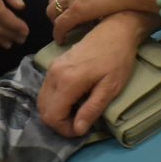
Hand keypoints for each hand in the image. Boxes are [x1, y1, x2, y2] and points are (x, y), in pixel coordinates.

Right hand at [37, 16, 146, 136]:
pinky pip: (47, 90)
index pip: (53, 116)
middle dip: (59, 123)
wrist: (115, 31)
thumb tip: (78, 130)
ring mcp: (52, 68)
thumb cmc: (118, 59)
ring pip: (42, 101)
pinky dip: (55, 101)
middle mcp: (54, 74)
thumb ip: (92, 109)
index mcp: (68, 81)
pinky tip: (74, 100)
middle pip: (43, 110)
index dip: (64, 130)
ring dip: (56, 113)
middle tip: (79, 124)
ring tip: (77, 113)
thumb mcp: (110, 88)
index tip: (82, 130)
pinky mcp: (54, 65)